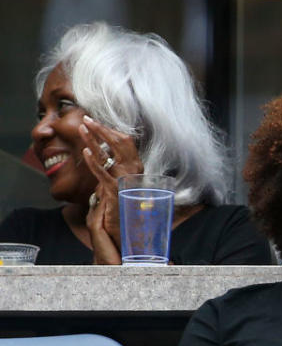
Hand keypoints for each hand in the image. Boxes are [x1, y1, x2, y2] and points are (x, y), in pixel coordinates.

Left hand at [79, 115, 143, 263]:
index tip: (97, 124)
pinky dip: (93, 160)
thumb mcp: (120, 182)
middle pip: (120, 141)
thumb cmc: (124, 204)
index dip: (110, 130)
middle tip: (87, 119)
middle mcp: (134, 170)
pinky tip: (85, 151)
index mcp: (136, 166)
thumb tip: (103, 154)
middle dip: (102, 128)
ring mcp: (126, 179)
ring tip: (82, 128)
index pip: (126, 141)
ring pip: (110, 152)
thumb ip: (114, 169)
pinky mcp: (115, 189)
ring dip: (94, 138)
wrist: (129, 226)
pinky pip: (102, 171)